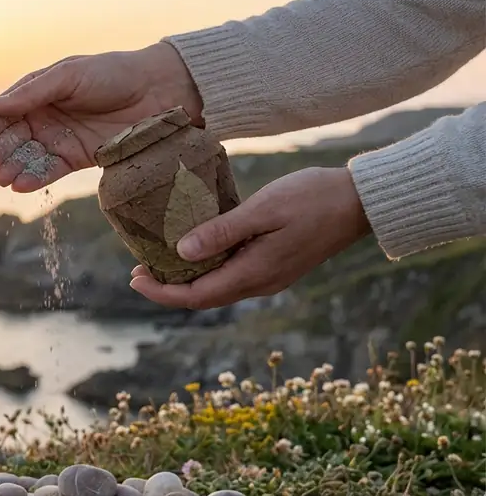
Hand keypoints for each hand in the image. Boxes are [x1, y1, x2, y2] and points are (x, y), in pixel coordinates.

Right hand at [0, 42, 202, 191]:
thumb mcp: (69, 76)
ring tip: (1, 178)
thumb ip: (32, 92)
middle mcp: (44, 116)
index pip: (4, 111)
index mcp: (38, 92)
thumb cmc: (112, 74)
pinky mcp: (76, 158)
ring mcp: (59, 139)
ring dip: (11, 168)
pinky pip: (49, 171)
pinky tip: (20, 185)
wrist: (156, 92)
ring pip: (27, 157)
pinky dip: (34, 179)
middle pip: (12, 137)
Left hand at [129, 167, 372, 308]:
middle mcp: (260, 283)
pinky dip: (208, 269)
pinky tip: (195, 250)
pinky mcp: (276, 265)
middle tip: (136, 271)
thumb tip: (182, 251)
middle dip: (168, 288)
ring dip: (187, 280)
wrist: (361, 201)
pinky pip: (232, 276)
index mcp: (254, 273)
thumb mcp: (263, 209)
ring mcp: (270, 277)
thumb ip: (223, 231)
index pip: (196, 296)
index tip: (134, 278)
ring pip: (218, 288)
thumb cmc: (312, 198)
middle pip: (204, 297)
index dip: (162, 292)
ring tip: (159, 262)